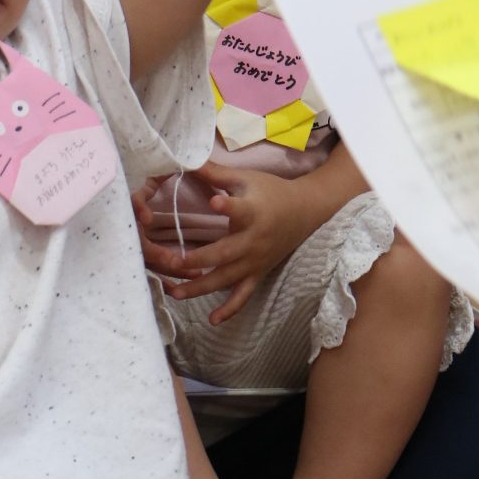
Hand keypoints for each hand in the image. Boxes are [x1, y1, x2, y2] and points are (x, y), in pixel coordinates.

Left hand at [138, 163, 316, 323]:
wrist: (305, 211)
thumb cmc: (270, 191)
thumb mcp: (245, 178)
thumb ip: (214, 173)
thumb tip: (185, 158)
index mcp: (252, 211)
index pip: (240, 209)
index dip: (228, 205)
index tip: (215, 201)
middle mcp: (254, 240)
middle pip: (225, 253)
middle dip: (199, 260)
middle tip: (173, 263)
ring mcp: (256, 261)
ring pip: (228, 278)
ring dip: (201, 287)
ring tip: (174, 292)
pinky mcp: (258, 273)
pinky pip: (244, 295)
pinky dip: (230, 309)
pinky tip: (212, 320)